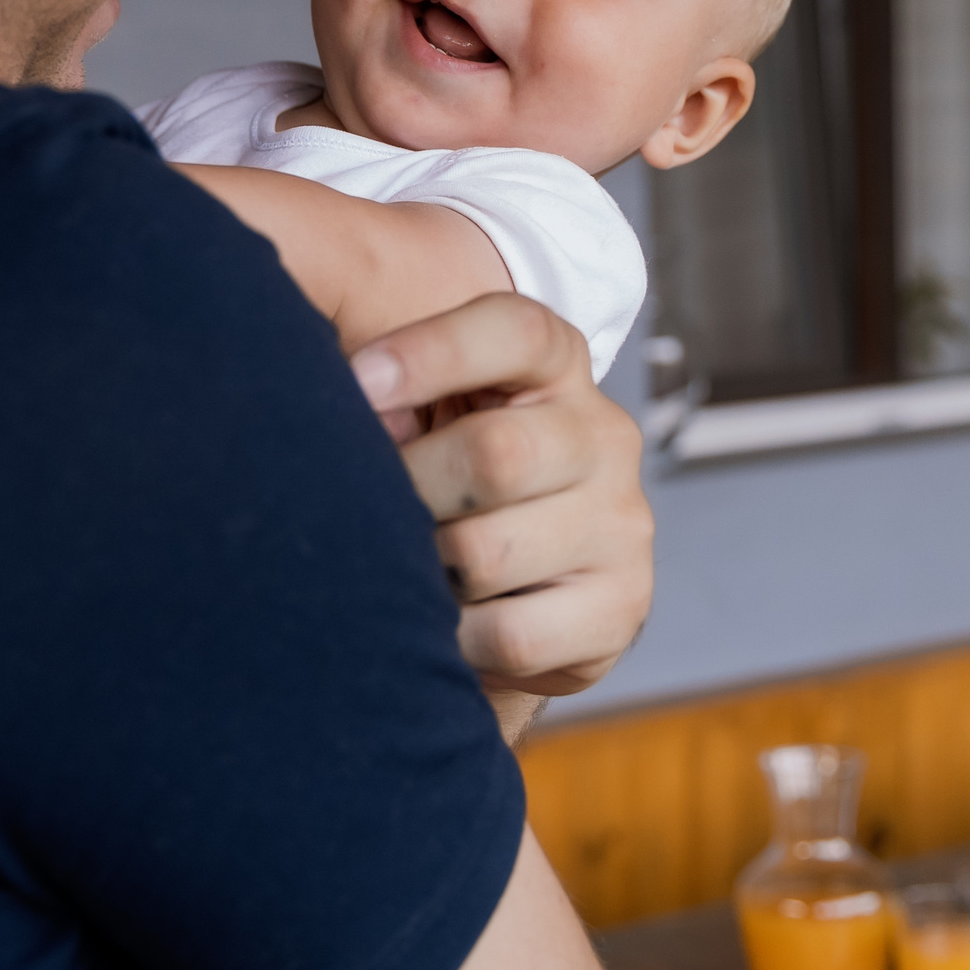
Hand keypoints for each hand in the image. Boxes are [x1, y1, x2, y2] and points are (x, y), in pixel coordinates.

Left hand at [351, 294, 652, 699]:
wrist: (527, 584)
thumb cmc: (449, 478)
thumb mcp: (427, 412)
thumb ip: (387, 398)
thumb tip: (347, 416)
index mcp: (555, 365)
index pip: (515, 331)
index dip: (431, 351)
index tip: (359, 382)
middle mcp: (603, 435)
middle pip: (496, 455)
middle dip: (410, 490)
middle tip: (369, 512)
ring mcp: (621, 523)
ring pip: (488, 555)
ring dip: (424, 572)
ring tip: (410, 568)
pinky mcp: (621, 607)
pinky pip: (509, 635)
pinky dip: (453, 637)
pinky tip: (444, 622)